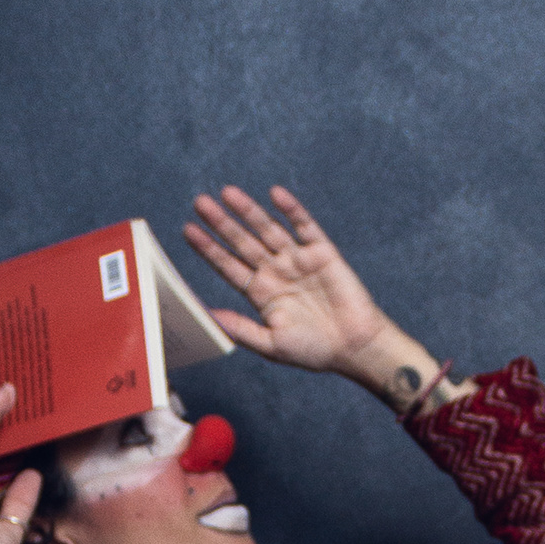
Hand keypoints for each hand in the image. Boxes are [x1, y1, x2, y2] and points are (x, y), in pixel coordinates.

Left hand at [183, 186, 394, 376]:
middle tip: (201, 203)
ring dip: (249, 211)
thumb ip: (241, 329)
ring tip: (227, 193)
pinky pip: (305, 226)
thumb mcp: (272, 345)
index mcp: (262, 293)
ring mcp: (298, 260)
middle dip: (222, 223)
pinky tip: (275, 194)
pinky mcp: (322, 253)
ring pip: (268, 229)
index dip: (209, 249)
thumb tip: (208, 316)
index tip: (188, 231)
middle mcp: (277, 272)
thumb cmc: (315, 350)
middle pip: (243, 242)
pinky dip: (291, 210)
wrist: (356, 347)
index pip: (229, 265)